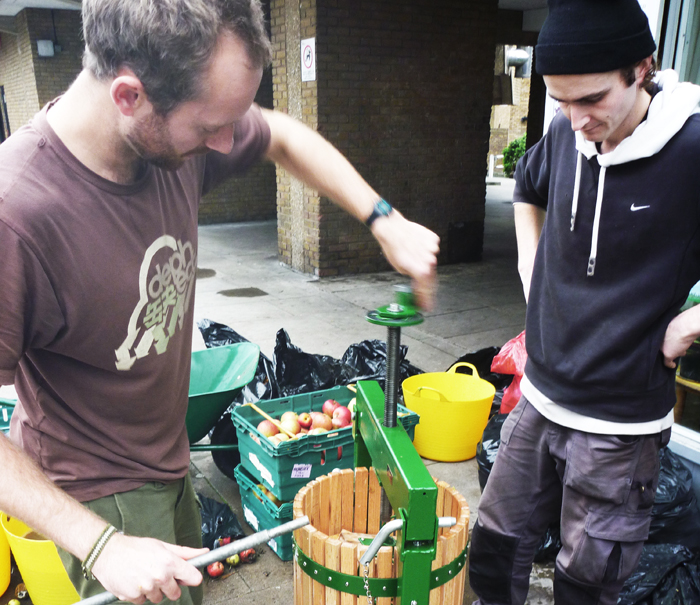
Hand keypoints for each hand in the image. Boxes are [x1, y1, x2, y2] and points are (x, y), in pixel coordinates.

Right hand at [91, 533, 207, 603]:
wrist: (108, 553)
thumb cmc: (136, 547)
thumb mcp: (162, 546)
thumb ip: (185, 552)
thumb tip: (205, 552)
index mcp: (170, 562)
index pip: (193, 578)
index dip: (190, 578)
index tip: (186, 577)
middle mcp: (160, 576)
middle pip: (176, 593)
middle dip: (170, 586)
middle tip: (159, 575)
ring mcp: (147, 588)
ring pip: (158, 598)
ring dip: (153, 590)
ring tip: (143, 576)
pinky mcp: (133, 597)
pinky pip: (143, 601)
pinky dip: (139, 594)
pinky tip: (134, 581)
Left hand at [370, 210, 439, 310]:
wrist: (391, 228)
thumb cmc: (392, 247)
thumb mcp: (400, 268)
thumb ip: (412, 278)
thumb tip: (418, 286)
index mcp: (421, 270)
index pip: (427, 289)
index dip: (427, 299)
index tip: (428, 306)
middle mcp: (429, 259)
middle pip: (431, 276)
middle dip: (426, 282)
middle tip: (420, 285)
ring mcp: (433, 248)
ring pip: (432, 260)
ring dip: (424, 261)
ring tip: (412, 256)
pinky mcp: (433, 238)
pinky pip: (431, 248)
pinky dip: (426, 249)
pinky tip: (416, 246)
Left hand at [661, 308, 699, 368]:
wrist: (685, 327)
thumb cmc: (681, 322)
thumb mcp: (672, 325)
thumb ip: (669, 329)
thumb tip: (674, 330)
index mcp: (657, 331)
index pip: (658, 339)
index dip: (663, 341)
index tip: (668, 341)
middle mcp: (657, 340)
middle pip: (661, 345)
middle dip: (668, 346)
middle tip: (675, 346)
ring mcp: (661, 347)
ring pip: (666, 351)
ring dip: (673, 352)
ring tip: (680, 350)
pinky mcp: (667, 354)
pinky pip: (667, 362)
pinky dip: (670, 365)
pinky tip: (672, 365)